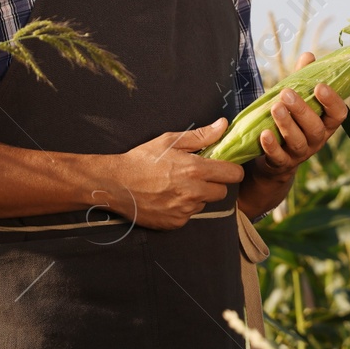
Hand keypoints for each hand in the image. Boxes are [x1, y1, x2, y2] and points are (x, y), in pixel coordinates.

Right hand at [110, 119, 245, 229]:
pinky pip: (189, 215)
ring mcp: (184, 210)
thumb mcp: (170, 141)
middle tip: (196, 176)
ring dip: (197, 196)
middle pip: (222, 192)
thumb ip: (201, 135)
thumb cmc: (142, 160)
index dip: (231, 170)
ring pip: (204, 203)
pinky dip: (183, 208)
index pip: (233, 174)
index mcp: (194, 170)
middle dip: (214, 183)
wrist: (116, 184)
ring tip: (176, 186)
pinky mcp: (175, 223)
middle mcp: (193, 193)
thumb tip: (223, 125)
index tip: (223, 167)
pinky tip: (168, 197)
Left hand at [248, 52, 348, 189]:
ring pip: (298, 141)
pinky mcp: (281, 164)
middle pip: (315, 128)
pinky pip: (278, 157)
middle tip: (287, 92)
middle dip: (302, 110)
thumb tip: (309, 56)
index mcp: (325, 123)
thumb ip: (303, 79)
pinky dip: (271, 146)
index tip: (320, 86)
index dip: (332, 101)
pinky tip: (264, 134)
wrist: (273, 159)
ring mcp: (300, 154)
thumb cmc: (290, 122)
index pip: (338, 115)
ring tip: (275, 108)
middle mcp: (316, 140)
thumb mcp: (298, 100)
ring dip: (287, 124)